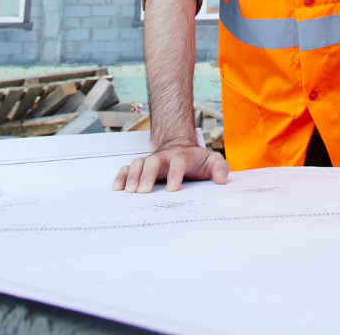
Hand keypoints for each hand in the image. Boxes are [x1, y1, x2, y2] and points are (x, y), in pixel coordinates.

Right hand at [113, 141, 229, 192]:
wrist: (181, 147)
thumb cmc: (198, 160)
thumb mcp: (213, 161)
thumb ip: (220, 168)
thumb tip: (222, 179)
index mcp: (183, 156)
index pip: (179, 162)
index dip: (175, 174)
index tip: (172, 189)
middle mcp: (164, 156)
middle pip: (154, 161)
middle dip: (147, 175)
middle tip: (143, 191)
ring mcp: (151, 160)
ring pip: (139, 163)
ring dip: (133, 176)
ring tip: (129, 192)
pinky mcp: (142, 166)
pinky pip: (129, 168)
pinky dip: (122, 176)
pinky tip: (117, 188)